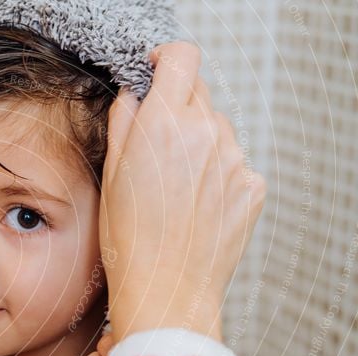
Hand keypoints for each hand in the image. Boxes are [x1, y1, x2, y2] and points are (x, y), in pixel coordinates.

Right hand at [100, 42, 265, 341]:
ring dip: (198, 144)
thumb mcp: (110, 174)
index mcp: (165, 123)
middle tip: (156, 149)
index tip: (157, 74)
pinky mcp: (252, 187)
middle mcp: (207, 134)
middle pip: (199, 93)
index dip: (167, 61)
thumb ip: (124, 122)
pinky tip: (195, 206)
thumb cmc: (129, 240)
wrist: (166, 290)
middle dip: (178, 109)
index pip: (182, 58)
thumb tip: (134, 97)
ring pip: (218, 131)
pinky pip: (234, 164)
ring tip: (175, 189)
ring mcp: (235, 161)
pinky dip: (217, 174)